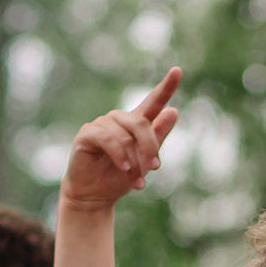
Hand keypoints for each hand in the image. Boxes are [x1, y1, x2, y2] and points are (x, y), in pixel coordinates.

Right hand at [58, 68, 181, 209]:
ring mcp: (101, 124)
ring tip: (137, 182)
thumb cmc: (119, 178)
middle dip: (150, 147)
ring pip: (126, 136)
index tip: (178, 70)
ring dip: (134, 161)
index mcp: (135, 123)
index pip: (153, 102)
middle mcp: (119, 119)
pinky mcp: (87, 133)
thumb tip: (173, 111)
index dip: (166, 87)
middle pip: (141, 123)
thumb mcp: (145, 161)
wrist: (95, 196)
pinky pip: (108, 139)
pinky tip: (124, 169)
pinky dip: (119, 155)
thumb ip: (157, 137)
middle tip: (155, 169)